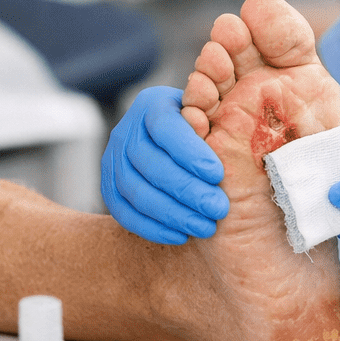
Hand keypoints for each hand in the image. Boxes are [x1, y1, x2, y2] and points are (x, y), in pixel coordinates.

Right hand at [101, 86, 227, 243]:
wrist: (173, 141)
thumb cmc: (205, 123)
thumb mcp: (213, 109)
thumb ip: (217, 114)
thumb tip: (231, 123)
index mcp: (153, 104)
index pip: (166, 127)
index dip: (190, 152)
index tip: (218, 174)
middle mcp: (127, 129)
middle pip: (151, 163)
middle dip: (187, 190)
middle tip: (219, 208)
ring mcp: (112, 159)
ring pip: (136, 191)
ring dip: (172, 213)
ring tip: (206, 227)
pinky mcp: (108, 188)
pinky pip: (124, 212)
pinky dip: (152, 228)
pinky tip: (181, 236)